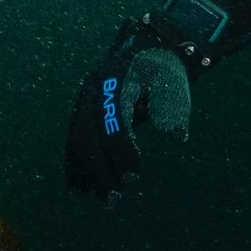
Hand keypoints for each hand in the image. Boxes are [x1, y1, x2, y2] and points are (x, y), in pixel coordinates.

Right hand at [63, 32, 193, 196]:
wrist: (147, 49)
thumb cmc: (163, 68)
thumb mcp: (173, 80)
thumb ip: (174, 106)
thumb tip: (177, 135)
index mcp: (114, 83)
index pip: (113, 124)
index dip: (121, 153)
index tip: (135, 179)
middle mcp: (92, 92)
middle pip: (88, 137)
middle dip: (99, 171)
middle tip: (114, 200)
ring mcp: (83, 102)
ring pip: (77, 143)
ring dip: (86, 174)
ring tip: (102, 201)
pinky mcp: (82, 112)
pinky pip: (73, 142)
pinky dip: (75, 166)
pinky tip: (79, 189)